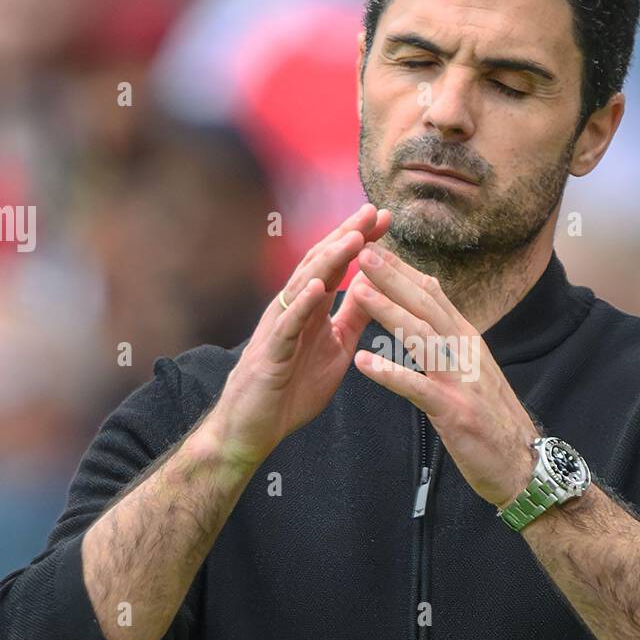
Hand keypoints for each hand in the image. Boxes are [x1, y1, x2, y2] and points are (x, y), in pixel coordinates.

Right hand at [190, 203, 391, 466]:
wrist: (255, 427)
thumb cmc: (291, 389)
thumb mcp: (336, 349)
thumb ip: (353, 320)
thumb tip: (376, 290)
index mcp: (311, 308)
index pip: (337, 265)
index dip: (360, 240)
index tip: (385, 218)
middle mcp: (292, 309)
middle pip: (320, 263)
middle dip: (347, 236)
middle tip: (373, 211)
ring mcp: (279, 328)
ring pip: (304, 286)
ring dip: (329, 261)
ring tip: (353, 238)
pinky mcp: (271, 353)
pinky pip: (287, 325)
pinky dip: (302, 304)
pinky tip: (318, 287)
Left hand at [348, 244, 539, 507]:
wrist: (522, 463)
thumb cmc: (492, 417)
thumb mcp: (471, 371)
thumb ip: (449, 344)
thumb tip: (425, 318)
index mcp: (467, 340)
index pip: (433, 295)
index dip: (404, 271)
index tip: (375, 248)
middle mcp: (465, 352)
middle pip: (426, 305)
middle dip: (393, 277)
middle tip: (362, 252)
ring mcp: (461, 380)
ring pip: (421, 337)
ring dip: (388, 312)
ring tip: (358, 293)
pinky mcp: (455, 412)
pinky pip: (417, 388)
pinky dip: (390, 374)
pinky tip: (362, 364)